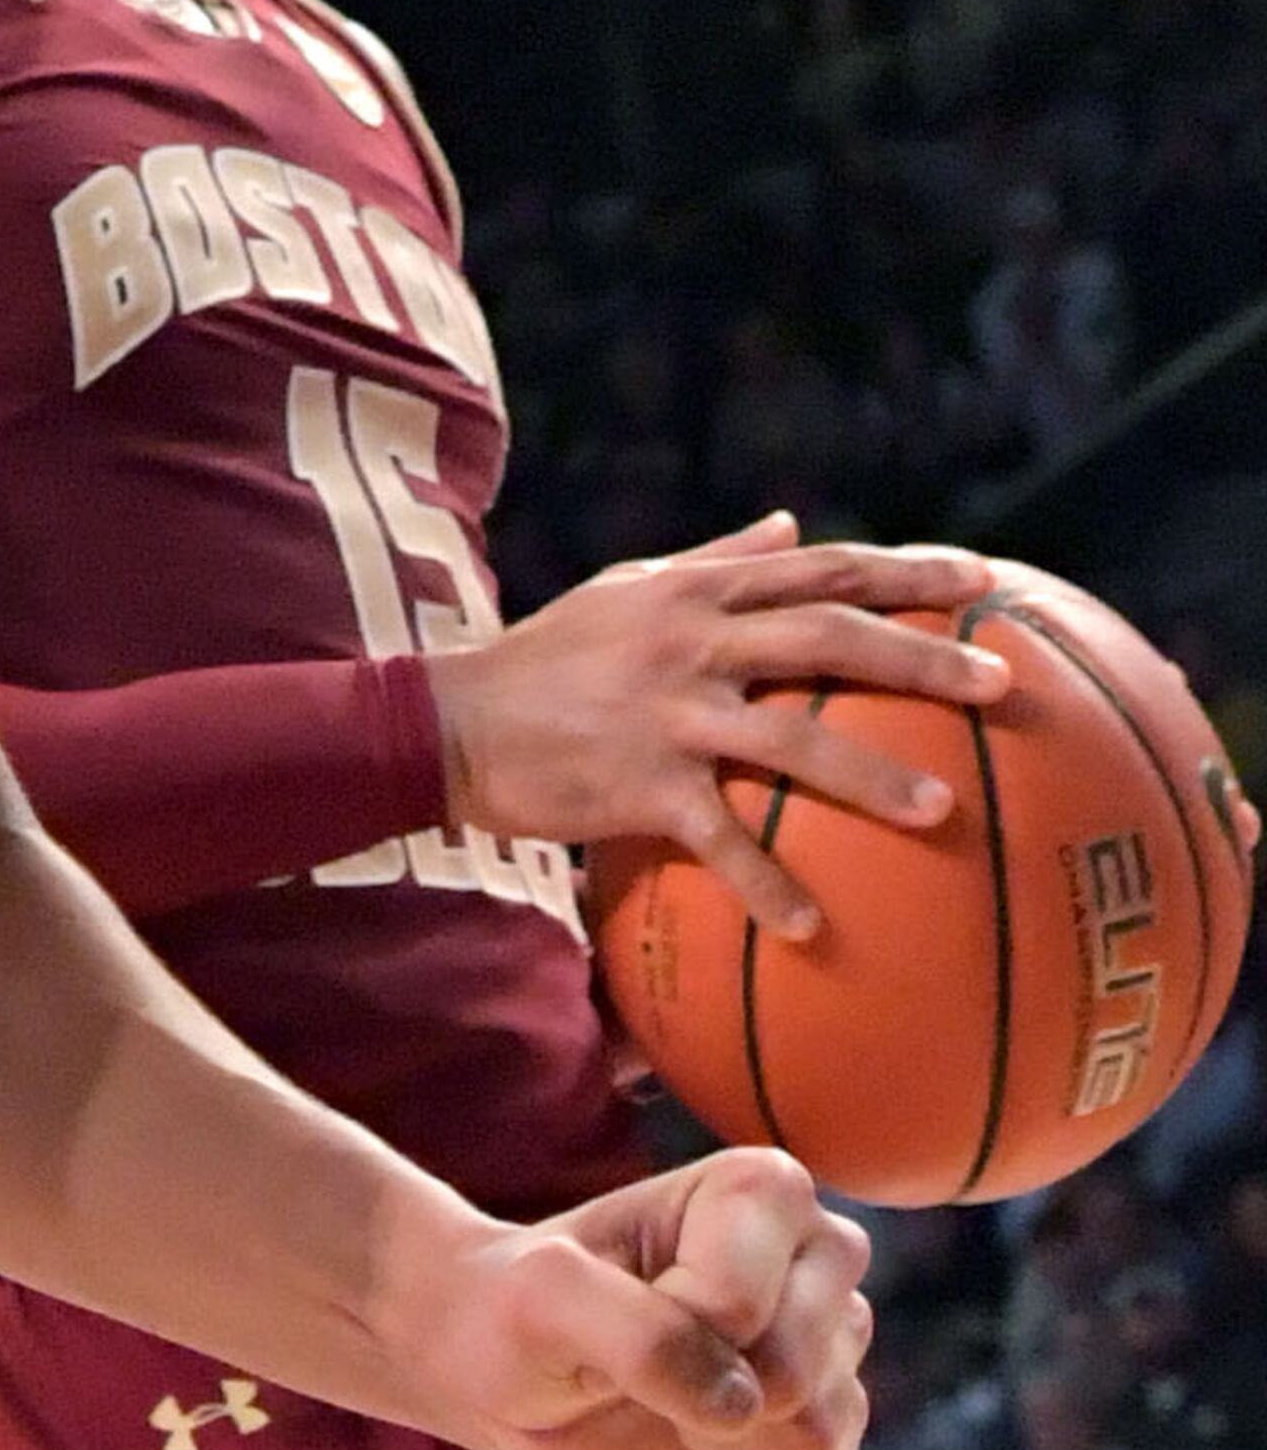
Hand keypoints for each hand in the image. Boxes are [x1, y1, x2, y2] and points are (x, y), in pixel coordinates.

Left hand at [387, 1143, 872, 1449]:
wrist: (514, 1375)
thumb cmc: (525, 1313)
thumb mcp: (543, 1297)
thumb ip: (636, 1333)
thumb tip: (738, 1407)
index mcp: (766, 1190)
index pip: (736, 1307)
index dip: (660, 1334)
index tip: (612, 1312)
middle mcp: (823, 1255)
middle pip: (793, 1376)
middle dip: (695, 1397)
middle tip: (641, 1369)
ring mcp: (838, 1344)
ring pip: (813, 1437)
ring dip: (718, 1446)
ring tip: (671, 1402)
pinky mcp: (834, 1426)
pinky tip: (700, 1448)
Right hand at [433, 514, 1009, 934]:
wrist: (448, 720)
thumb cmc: (546, 656)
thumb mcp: (628, 589)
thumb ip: (716, 559)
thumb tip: (791, 522)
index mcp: (698, 592)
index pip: (821, 567)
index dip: (907, 570)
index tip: (985, 577)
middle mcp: (693, 641)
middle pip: (828, 638)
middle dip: (920, 656)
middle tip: (1000, 684)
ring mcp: (668, 712)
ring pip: (788, 736)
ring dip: (869, 772)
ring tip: (943, 808)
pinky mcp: (638, 784)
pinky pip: (718, 838)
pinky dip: (766, 883)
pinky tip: (812, 927)